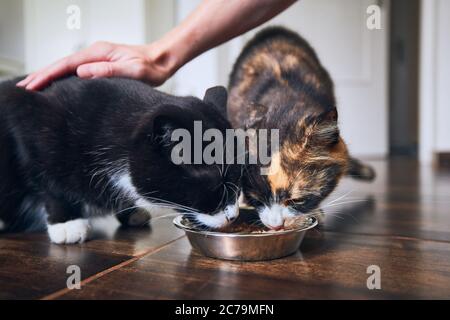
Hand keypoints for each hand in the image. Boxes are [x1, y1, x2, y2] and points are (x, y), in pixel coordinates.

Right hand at [17, 41, 174, 89]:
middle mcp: (95, 53)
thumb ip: (109, 70)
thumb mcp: (132, 70)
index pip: (66, 65)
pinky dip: (62, 76)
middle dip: (41, 75)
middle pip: (61, 64)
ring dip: (49, 76)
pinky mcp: (101, 64)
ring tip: (33, 86)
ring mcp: (97, 58)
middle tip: (23, 88)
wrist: (162, 60)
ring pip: (66, 67)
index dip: (47, 75)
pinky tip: (56, 84)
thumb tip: (82, 72)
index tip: (32, 85)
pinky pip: (75, 70)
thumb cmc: (151, 67)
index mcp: (98, 53)